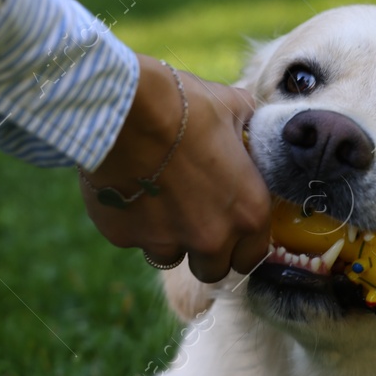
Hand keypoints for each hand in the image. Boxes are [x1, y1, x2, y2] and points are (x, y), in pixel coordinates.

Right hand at [80, 54, 269, 282]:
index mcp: (248, 213)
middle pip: (212, 269)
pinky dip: (129, 221)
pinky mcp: (125, 237)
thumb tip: (248, 114)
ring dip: (165, 238)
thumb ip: (245, 123)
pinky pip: (131, 238)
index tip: (229, 230)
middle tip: (191, 218)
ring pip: (169, 257)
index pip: (253, 256)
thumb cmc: (184, 106)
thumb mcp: (229, 108)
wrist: (123, 108)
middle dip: (203, 250)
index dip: (241, 246)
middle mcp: (212, 238)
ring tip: (155, 199)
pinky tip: (124, 187)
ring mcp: (166, 242)